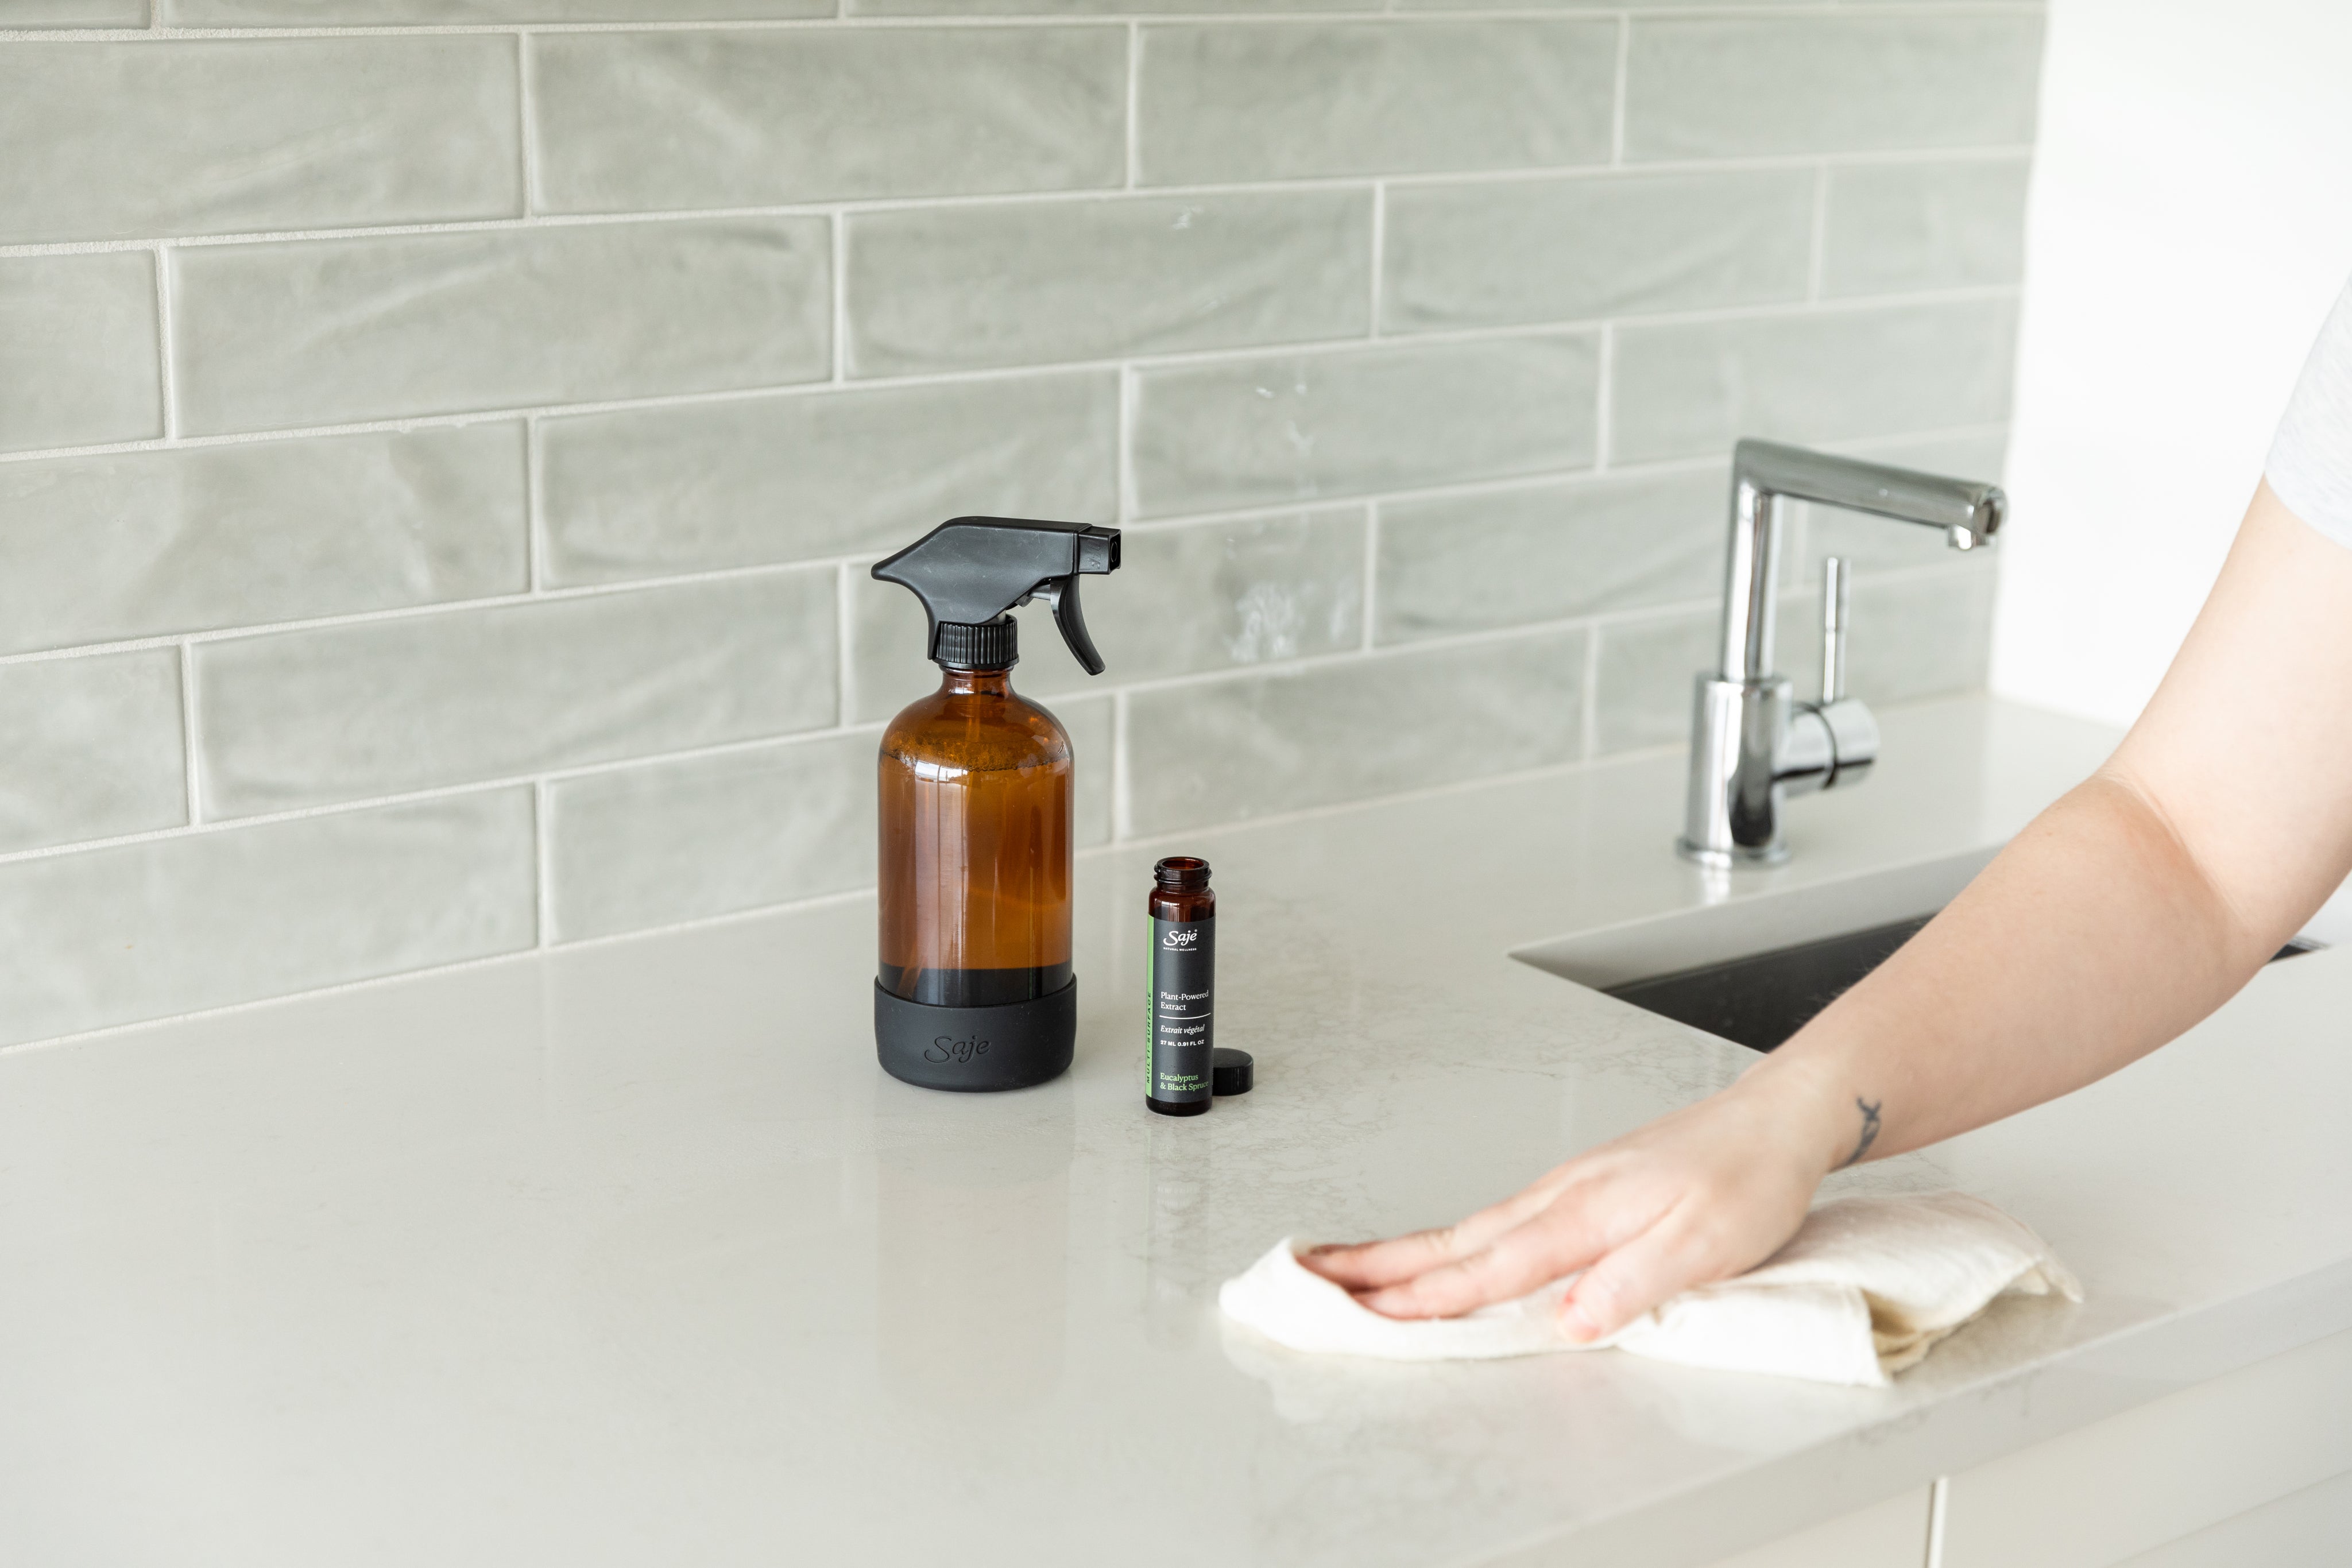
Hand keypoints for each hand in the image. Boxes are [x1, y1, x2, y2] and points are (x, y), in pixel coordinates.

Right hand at [1299, 1071, 1843, 1341]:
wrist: (1778, 1118)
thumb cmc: (1750, 1177)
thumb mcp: (1707, 1244)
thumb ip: (1631, 1283)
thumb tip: (1567, 1319)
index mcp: (1583, 1213)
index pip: (1486, 1267)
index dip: (1421, 1297)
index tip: (1362, 1312)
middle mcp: (1561, 1196)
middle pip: (1452, 1239)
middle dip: (1375, 1263)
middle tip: (1310, 1276)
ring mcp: (1565, 1188)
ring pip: (1467, 1228)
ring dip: (1402, 1251)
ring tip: (1350, 1268)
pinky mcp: (1579, 1189)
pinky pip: (1496, 1221)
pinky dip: (1450, 1239)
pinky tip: (1442, 1252)